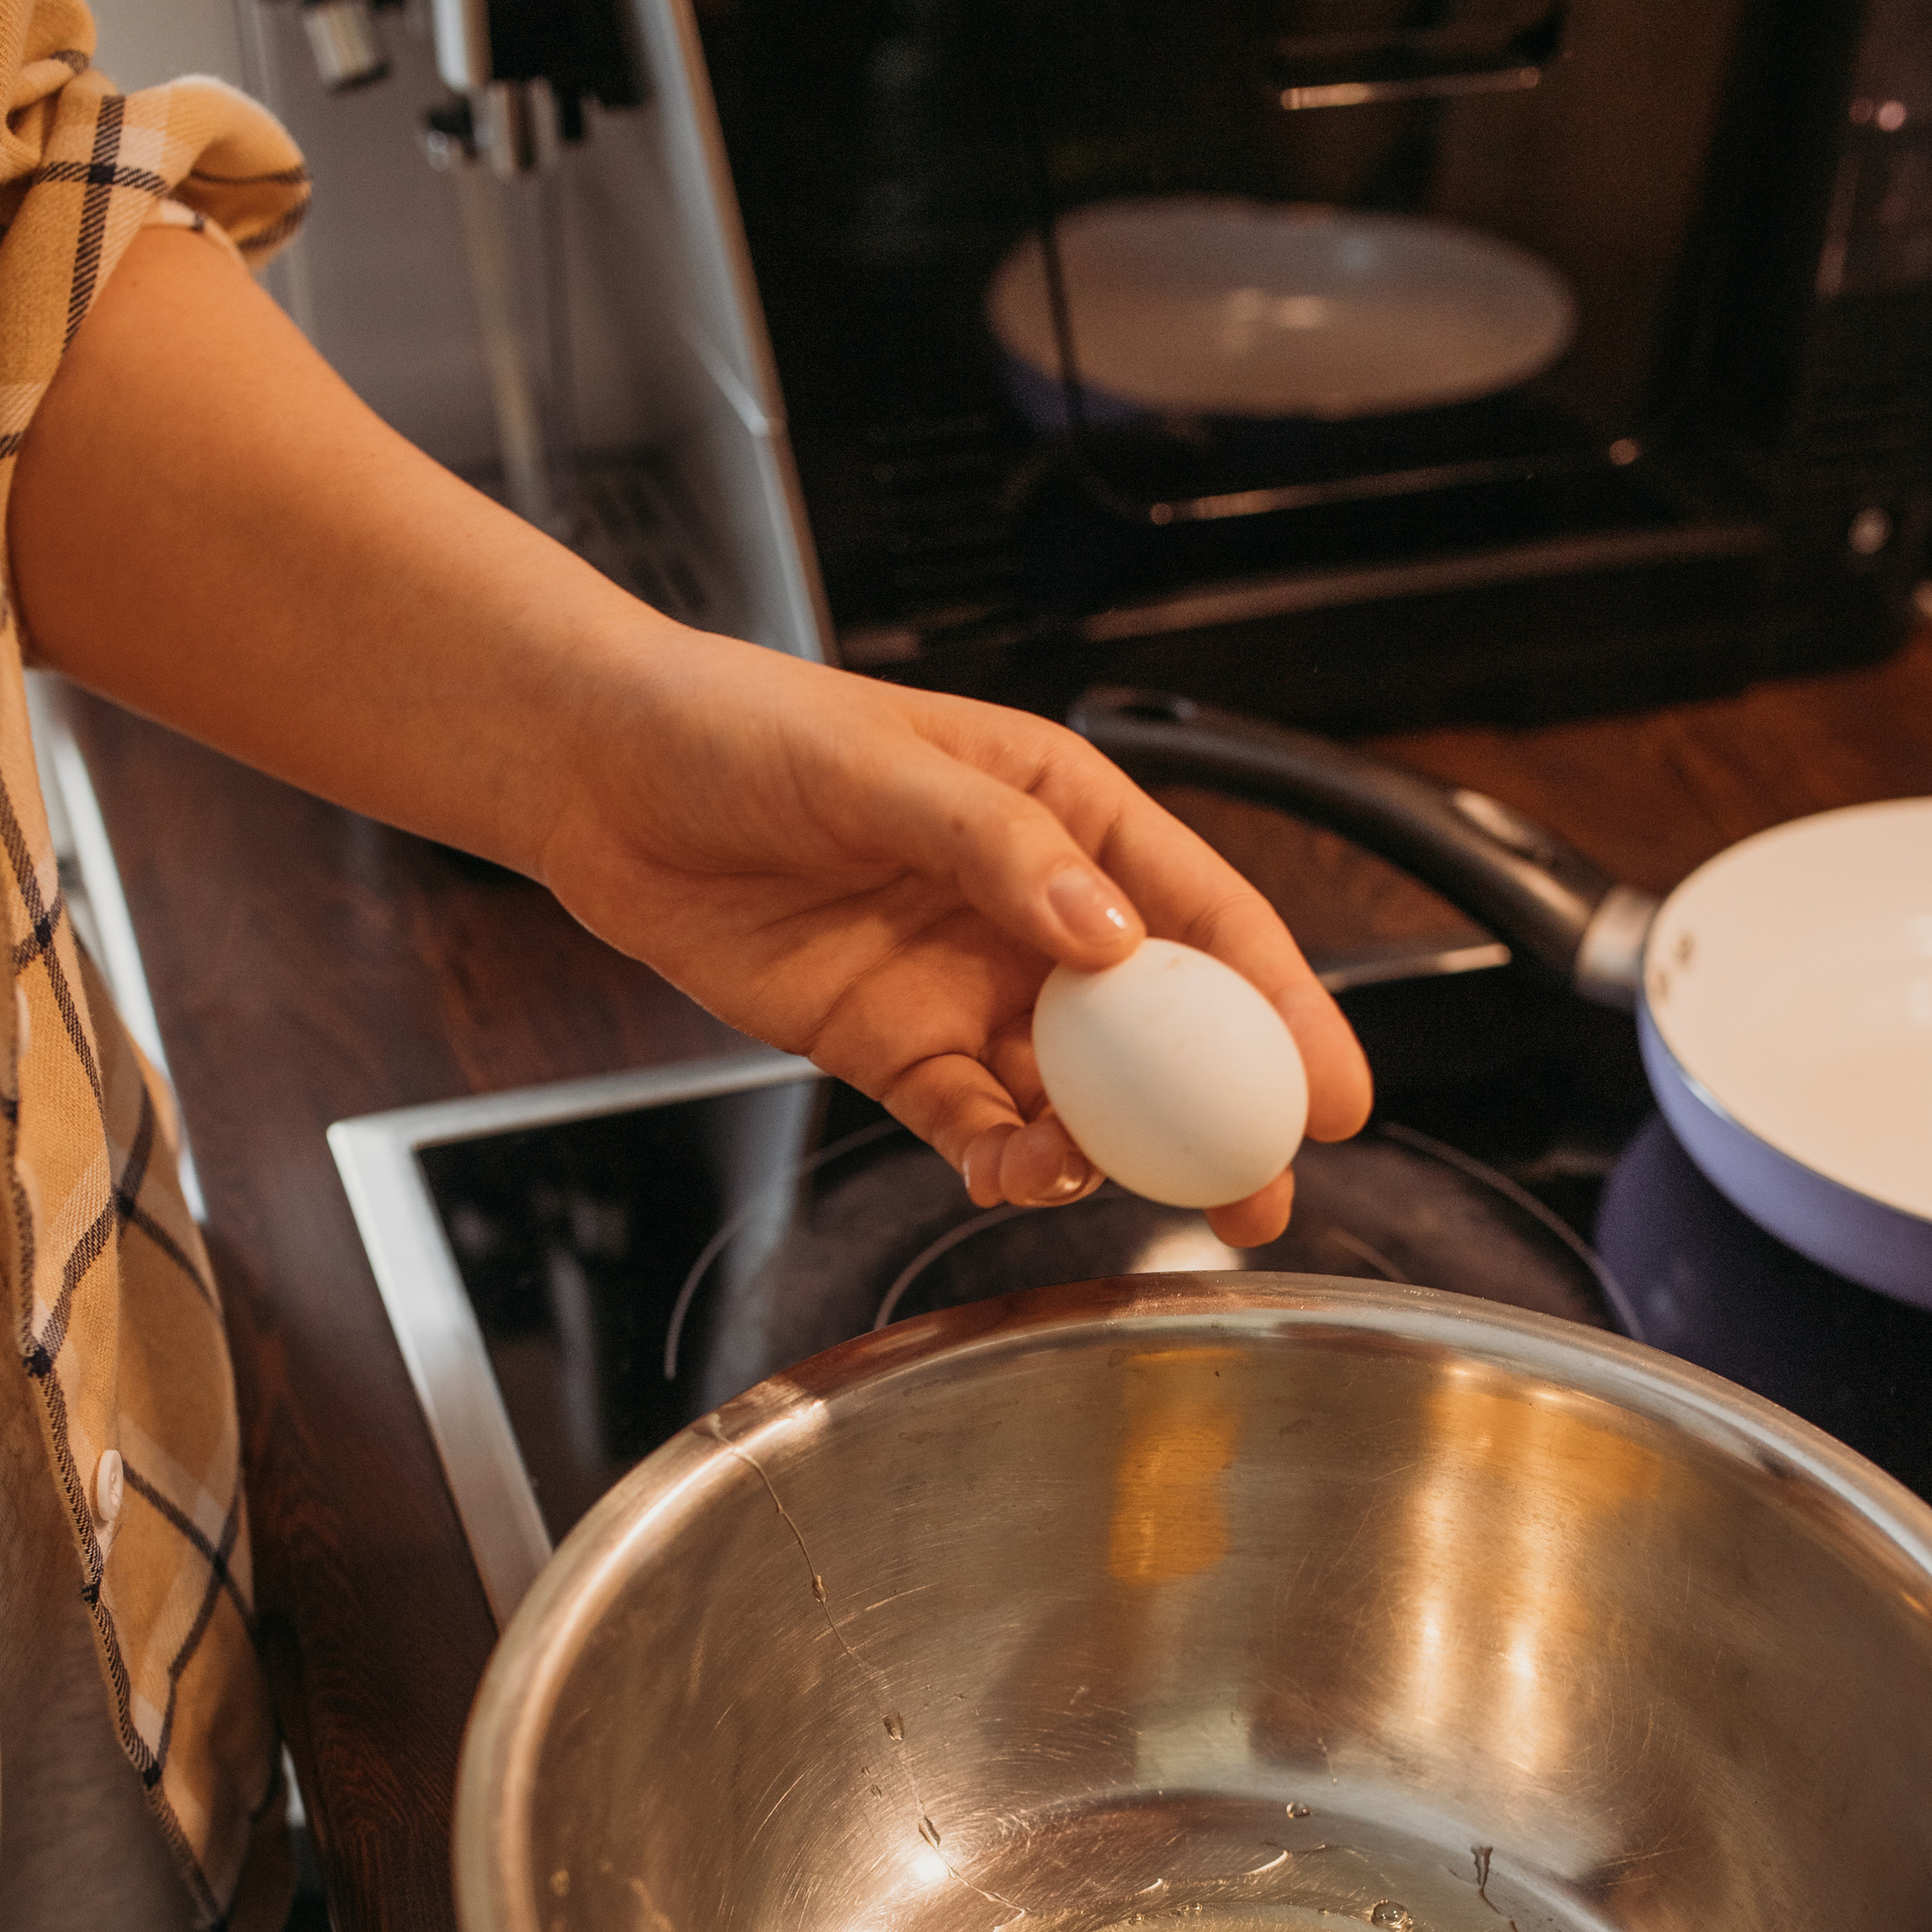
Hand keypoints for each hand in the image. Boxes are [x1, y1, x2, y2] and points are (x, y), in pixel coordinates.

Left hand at [538, 635, 1371, 1246]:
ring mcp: (968, 988)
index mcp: (1067, 817)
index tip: (1330, 1095)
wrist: (601, 779)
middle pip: (1161, 1032)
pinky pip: (975, 1124)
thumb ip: (1000, 851)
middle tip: (1258, 1200)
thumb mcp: (881, 768)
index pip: (1207, 921)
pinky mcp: (895, 1051)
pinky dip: (1001, 1161)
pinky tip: (1007, 1175)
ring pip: (1073, 1096)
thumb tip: (1108, 940)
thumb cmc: (737, 731)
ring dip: (1098, 1152)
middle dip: (1216, 1120)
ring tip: (1087, 1179)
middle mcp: (1034, 911)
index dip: (1281, 1010)